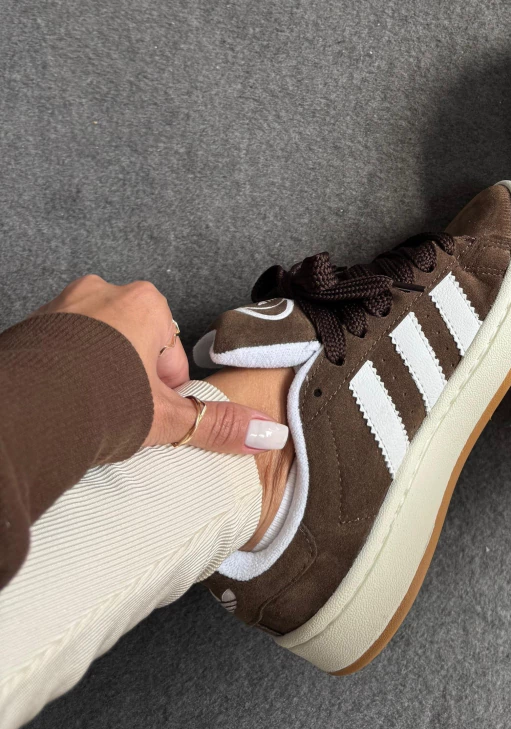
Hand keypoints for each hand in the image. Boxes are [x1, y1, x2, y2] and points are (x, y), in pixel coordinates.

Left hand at [34, 275, 288, 454]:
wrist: (25, 411)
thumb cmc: (100, 400)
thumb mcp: (167, 417)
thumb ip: (218, 424)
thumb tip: (267, 435)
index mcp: (146, 302)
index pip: (170, 352)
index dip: (162, 391)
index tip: (147, 411)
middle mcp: (102, 293)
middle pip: (131, 345)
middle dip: (127, 380)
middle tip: (117, 414)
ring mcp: (61, 307)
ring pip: (93, 348)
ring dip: (94, 377)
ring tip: (86, 412)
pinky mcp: (29, 328)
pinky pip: (57, 352)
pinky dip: (61, 376)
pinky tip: (59, 404)